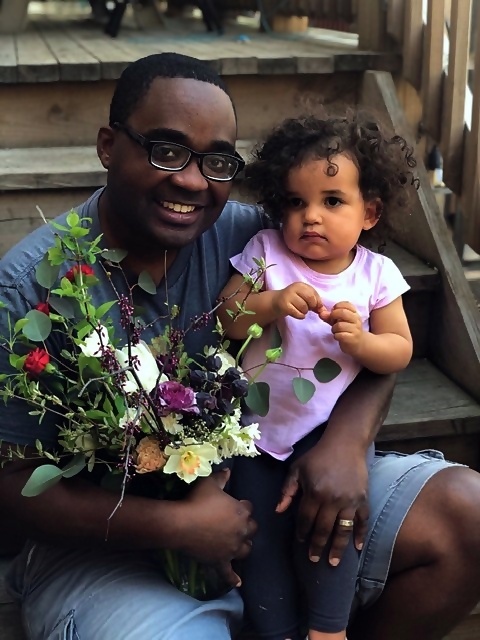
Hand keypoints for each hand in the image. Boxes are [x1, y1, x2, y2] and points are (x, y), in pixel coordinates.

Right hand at [178, 469, 256, 568]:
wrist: (181, 523)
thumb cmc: (197, 500)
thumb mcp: (209, 483)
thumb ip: (221, 477)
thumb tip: (229, 470)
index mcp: (241, 511)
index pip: (250, 508)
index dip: (242, 506)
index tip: (235, 505)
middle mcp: (241, 531)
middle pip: (252, 529)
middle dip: (246, 526)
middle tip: (236, 523)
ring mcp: (232, 548)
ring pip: (246, 550)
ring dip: (243, 546)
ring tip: (237, 544)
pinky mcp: (221, 561)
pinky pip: (229, 573)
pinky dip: (233, 578)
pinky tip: (238, 583)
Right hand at [272, 282, 323, 319]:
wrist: (275, 302)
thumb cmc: (292, 300)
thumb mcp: (303, 297)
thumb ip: (314, 302)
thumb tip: (324, 310)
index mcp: (301, 285)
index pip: (314, 294)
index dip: (317, 302)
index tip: (314, 306)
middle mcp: (294, 288)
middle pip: (311, 299)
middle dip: (311, 306)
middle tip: (307, 308)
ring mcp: (288, 296)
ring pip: (304, 307)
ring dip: (304, 312)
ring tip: (300, 310)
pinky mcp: (284, 306)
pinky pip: (298, 314)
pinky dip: (300, 316)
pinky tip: (297, 314)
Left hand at [276, 442, 368, 565]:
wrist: (345, 444)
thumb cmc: (318, 456)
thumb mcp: (297, 469)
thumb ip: (287, 490)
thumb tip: (278, 511)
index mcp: (314, 493)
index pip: (306, 520)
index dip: (302, 532)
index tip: (300, 542)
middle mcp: (332, 500)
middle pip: (323, 529)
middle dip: (317, 546)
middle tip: (313, 560)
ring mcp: (349, 501)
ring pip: (342, 530)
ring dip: (337, 548)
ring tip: (333, 562)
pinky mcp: (363, 499)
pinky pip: (362, 521)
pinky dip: (360, 535)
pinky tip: (357, 548)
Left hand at [325, 301, 364, 357]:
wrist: (359, 344)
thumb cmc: (347, 330)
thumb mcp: (339, 321)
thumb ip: (330, 316)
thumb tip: (321, 313)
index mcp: (354, 313)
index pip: (346, 304)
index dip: (337, 306)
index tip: (334, 312)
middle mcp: (356, 320)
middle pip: (342, 312)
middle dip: (333, 316)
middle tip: (332, 321)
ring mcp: (355, 329)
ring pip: (339, 325)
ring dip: (334, 328)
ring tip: (336, 331)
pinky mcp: (352, 339)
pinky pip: (340, 335)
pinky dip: (336, 336)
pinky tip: (338, 336)